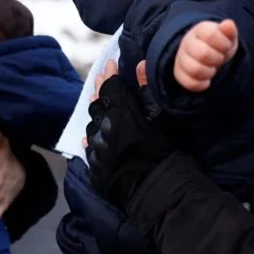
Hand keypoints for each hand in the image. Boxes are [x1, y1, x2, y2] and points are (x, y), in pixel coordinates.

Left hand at [85, 67, 174, 210]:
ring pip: (91, 123)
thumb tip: (140, 64)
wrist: (156, 190)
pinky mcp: (96, 166)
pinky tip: (90, 134)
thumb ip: (148, 90)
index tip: (111, 63)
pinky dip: (90, 137)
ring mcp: (97, 148)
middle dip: (99, 88)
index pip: (110, 87)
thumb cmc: (164, 151)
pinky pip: (89, 148)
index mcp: (120, 112)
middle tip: (101, 77)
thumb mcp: (162, 117)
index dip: (110, 74)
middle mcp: (103, 127)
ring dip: (95, 112)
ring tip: (96, 103)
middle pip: (97, 103)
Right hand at [174, 19, 237, 91]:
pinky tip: (207, 80)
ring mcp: (181, 58)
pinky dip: (202, 84)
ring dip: (210, 72)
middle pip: (203, 54)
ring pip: (195, 70)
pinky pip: (190, 83)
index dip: (223, 44)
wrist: (207, 54)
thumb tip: (228, 24)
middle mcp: (187, 42)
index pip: (211, 35)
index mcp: (201, 30)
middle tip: (220, 59)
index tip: (226, 47)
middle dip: (217, 59)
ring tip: (213, 69)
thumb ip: (229, 31)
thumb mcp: (228, 36)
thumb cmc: (219, 44)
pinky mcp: (179, 73)